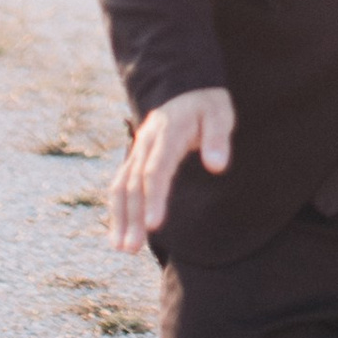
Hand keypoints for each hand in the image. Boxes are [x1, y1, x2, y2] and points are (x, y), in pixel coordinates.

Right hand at [106, 88, 235, 251]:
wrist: (186, 89)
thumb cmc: (207, 106)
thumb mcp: (220, 114)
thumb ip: (218, 138)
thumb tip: (218, 166)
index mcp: (167, 133)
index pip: (156, 170)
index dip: (153, 198)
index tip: (153, 225)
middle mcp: (146, 143)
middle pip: (134, 184)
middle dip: (132, 217)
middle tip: (132, 249)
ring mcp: (137, 151)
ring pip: (121, 186)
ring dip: (120, 217)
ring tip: (122, 248)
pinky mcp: (135, 159)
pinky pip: (121, 185)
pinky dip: (117, 209)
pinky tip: (118, 234)